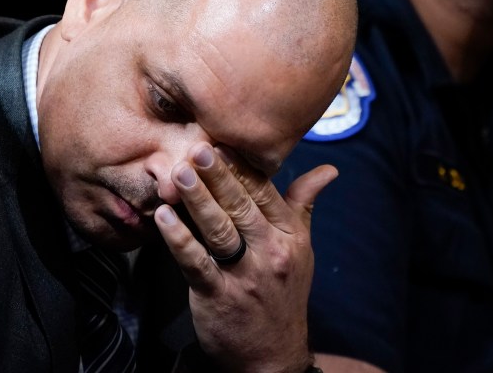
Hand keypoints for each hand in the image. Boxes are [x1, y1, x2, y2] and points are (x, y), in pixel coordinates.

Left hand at [154, 141, 336, 372]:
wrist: (273, 355)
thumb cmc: (284, 294)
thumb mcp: (302, 248)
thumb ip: (304, 205)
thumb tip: (328, 170)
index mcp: (290, 235)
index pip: (265, 192)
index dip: (242, 166)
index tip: (223, 140)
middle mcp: (271, 252)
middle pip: (242, 206)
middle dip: (218, 175)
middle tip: (198, 147)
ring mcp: (245, 275)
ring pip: (220, 230)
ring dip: (198, 200)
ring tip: (179, 174)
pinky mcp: (218, 296)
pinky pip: (196, 263)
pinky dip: (178, 239)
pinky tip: (163, 218)